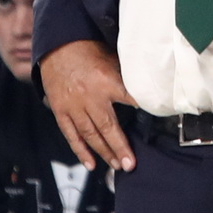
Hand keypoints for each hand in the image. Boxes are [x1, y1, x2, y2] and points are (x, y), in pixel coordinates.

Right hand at [40, 40, 136, 171]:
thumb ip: (126, 79)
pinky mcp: (61, 111)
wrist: (58, 46)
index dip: (142, 112)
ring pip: (90, 134)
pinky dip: (81, 151)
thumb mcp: (112, 59)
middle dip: (120, 147)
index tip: (155, 125)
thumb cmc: (88, 51)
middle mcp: (89, 96)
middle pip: (108, 126)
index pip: (129, 99)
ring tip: (116, 166)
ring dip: (104, 152)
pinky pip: (71, 135)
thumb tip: (147, 91)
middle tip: (130, 164)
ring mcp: (73, 105)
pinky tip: (91, 164)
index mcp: (106, 80)